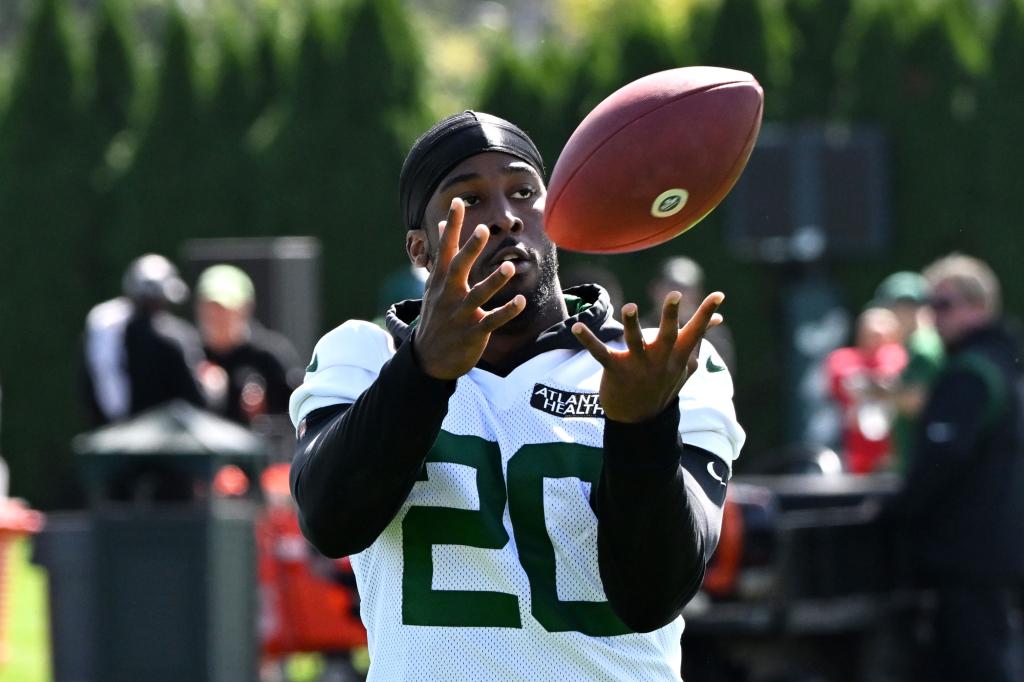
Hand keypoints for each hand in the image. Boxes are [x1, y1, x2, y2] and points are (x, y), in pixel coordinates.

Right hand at [413, 198, 525, 379]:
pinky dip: (506, 311)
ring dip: (494, 281)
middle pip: (459, 268)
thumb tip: (441, 223)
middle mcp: (449, 295)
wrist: (429, 358)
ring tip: (509, 267)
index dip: (452, 226)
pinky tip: (520, 301)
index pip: (445, 248)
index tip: (458, 202)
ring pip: (478, 295)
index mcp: (440, 281)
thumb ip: (442, 254)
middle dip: (471, 249)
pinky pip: (492, 321)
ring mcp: (461, 314)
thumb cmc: (436, 315)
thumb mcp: (433, 285)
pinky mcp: (473, 332)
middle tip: (483, 229)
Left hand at [572, 291, 723, 422]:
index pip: (696, 332)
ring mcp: (638, 366)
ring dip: (632, 325)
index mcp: (678, 356)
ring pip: (635, 342)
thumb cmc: (664, 384)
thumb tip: (719, 320)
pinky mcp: (615, 371)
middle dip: (671, 316)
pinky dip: (588, 340)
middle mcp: (660, 360)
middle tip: (675, 295)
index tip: (719, 295)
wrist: (640, 420)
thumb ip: (698, 340)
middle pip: (668, 335)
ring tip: (629, 307)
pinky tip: (577, 326)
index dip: (707, 314)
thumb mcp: (685, 364)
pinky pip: (600, 353)